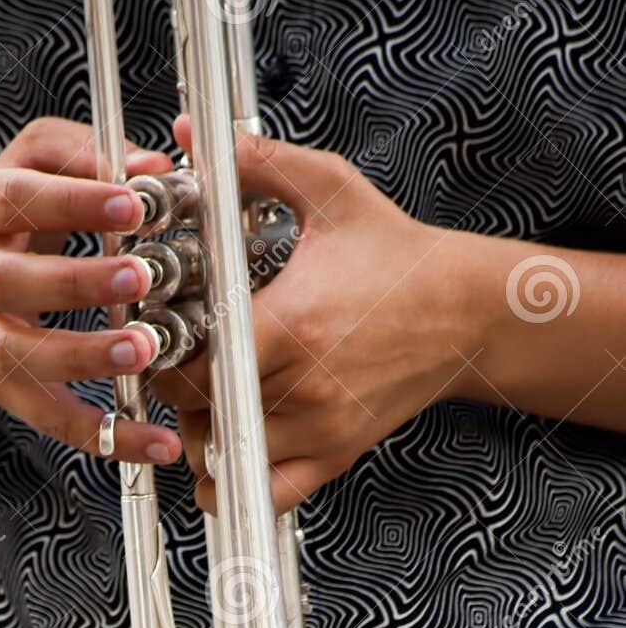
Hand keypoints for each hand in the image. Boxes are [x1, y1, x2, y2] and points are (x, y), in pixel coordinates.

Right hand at [0, 117, 182, 466]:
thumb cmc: (4, 222)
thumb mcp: (27, 170)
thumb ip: (83, 155)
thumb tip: (153, 164)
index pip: (16, 196)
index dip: (73, 200)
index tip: (133, 202)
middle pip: (6, 280)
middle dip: (73, 281)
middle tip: (139, 277)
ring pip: (16, 355)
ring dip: (81, 356)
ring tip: (142, 350)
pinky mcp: (0, 389)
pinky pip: (49, 418)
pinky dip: (106, 436)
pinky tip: (157, 444)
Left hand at [153, 117, 471, 512]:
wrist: (465, 312)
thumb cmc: (392, 252)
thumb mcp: (330, 192)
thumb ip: (257, 165)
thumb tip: (190, 134)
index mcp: (292, 323)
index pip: (192, 358)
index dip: (162, 347)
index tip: (163, 326)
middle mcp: (303, 386)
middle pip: (197, 407)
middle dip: (175, 383)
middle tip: (179, 354)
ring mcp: (319, 429)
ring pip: (220, 452)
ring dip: (198, 428)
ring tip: (205, 391)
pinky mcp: (334, 457)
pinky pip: (262, 494)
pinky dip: (230, 481)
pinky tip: (224, 446)